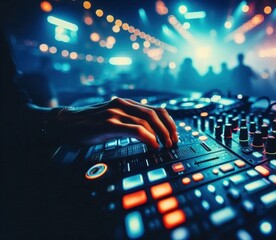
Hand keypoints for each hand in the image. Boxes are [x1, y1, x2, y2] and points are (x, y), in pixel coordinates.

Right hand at [55, 98, 177, 148]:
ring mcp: (115, 113)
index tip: (174, 135)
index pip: (156, 109)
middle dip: (167, 130)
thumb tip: (149, 134)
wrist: (64, 124)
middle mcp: (122, 105)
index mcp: (126, 104)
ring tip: (164, 146)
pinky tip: (152, 145)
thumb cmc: (88, 124)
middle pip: (154, 114)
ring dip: (159, 135)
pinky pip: (134, 129)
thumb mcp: (112, 119)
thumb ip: (128, 122)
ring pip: (146, 121)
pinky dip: (148, 137)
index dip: (169, 122)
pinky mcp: (108, 123)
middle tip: (172, 143)